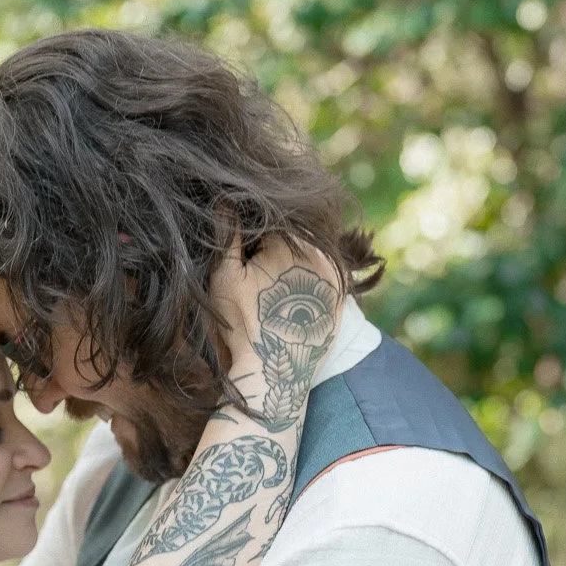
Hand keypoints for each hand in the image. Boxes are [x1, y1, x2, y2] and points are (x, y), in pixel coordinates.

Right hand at [210, 235, 341, 380]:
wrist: (272, 366)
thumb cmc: (242, 322)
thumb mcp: (225, 277)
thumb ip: (227, 236)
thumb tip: (226, 199)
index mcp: (284, 243)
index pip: (269, 226)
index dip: (255, 241)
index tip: (246, 262)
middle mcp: (314, 252)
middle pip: (292, 238)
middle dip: (277, 249)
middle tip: (262, 278)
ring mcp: (330, 274)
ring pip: (310, 254)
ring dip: (297, 261)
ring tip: (278, 289)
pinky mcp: (339, 294)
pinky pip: (326, 273)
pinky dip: (314, 277)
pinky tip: (296, 294)